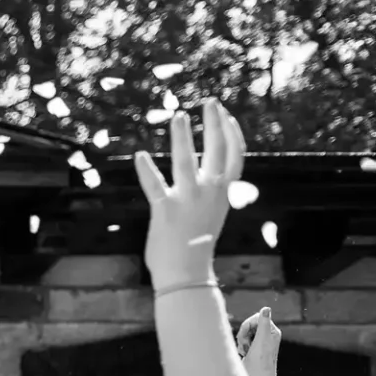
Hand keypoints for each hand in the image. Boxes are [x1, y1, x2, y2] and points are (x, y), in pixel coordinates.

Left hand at [133, 99, 243, 288]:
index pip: (235, 156)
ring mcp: (188, 200)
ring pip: (186, 161)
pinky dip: (146, 170)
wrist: (186, 274)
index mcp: (224, 193)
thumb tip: (208, 172)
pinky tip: (140, 154)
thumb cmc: (196, 244)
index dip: (232, 133)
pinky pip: (154, 185)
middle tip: (209, 102)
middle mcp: (210, 193)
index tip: (226, 114)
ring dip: (182, 137)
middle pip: (217, 150)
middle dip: (215, 123)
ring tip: (178, 116)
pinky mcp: (164, 210)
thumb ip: (211, 191)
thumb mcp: (212, 213)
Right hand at [236, 307, 281, 375]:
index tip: (245, 337)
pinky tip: (243, 354)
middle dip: (244, 334)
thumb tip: (266, 308)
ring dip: (241, 341)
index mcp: (272, 331)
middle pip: (250, 324)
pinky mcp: (253, 349)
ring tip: (244, 351)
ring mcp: (260, 342)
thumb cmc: (260, 362)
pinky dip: (240, 346)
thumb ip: (263, 323)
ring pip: (245, 333)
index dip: (247, 325)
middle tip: (244, 346)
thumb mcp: (261, 340)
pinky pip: (243, 341)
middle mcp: (267, 336)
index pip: (256, 317)